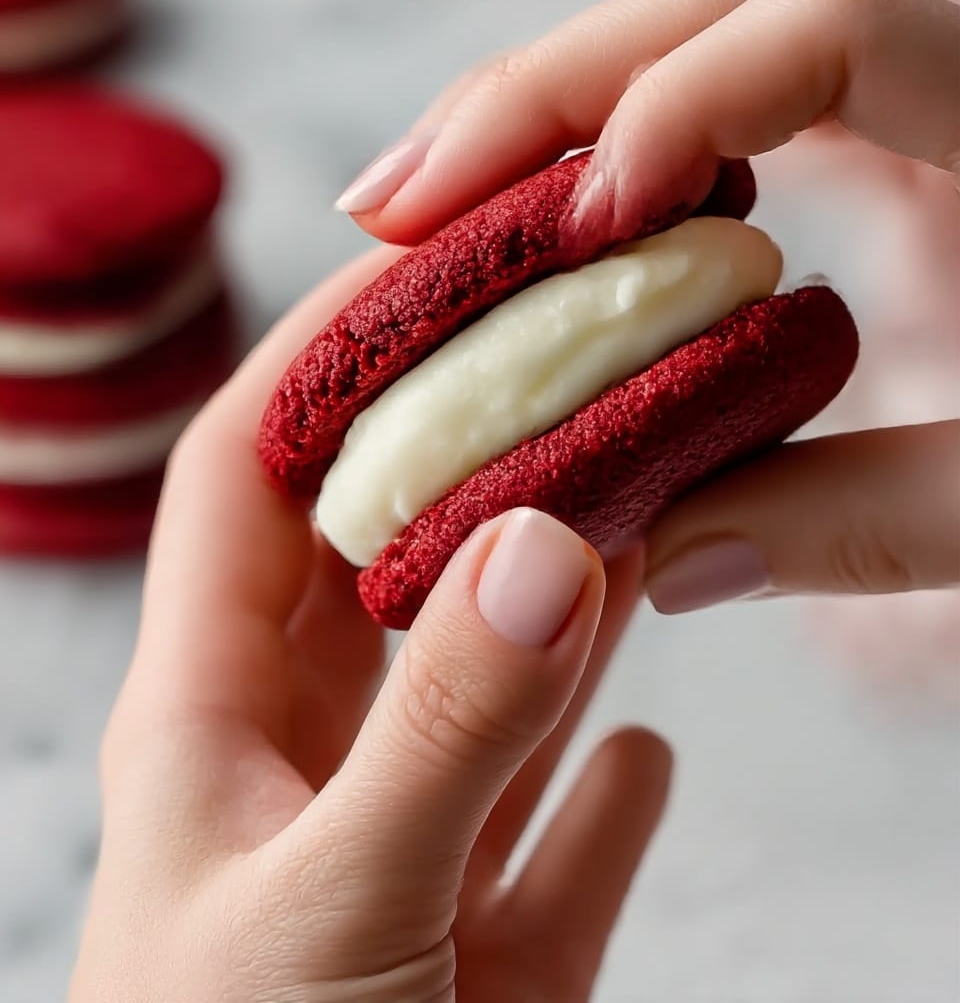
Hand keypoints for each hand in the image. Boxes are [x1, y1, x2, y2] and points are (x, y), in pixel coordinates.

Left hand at [71, 247, 670, 1002]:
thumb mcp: (334, 916)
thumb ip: (444, 734)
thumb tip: (554, 541)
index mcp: (210, 724)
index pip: (250, 475)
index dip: (323, 355)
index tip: (426, 264)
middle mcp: (295, 767)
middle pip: (380, 560)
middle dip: (467, 452)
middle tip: (570, 356)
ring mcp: (389, 857)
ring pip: (473, 686)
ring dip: (546, 606)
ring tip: (632, 510)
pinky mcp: (471, 963)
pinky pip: (539, 845)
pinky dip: (593, 795)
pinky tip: (649, 753)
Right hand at [336, 0, 959, 611]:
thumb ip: (880, 519)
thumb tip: (666, 558)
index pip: (816, 25)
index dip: (671, 102)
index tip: (579, 230)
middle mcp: (940, 65)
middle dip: (534, 91)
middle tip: (393, 204)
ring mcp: (897, 87)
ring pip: (690, 34)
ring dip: (541, 112)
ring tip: (420, 206)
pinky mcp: (877, 129)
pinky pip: (711, 101)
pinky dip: (602, 148)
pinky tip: (532, 223)